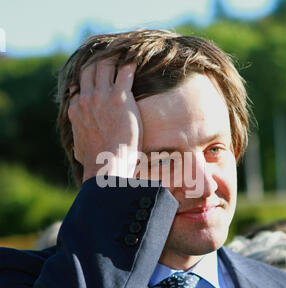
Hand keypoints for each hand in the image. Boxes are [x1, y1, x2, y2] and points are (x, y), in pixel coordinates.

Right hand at [68, 57, 142, 182]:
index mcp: (76, 108)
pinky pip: (125, 71)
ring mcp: (101, 96)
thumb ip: (77, 142)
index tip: (98, 71)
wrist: (107, 165)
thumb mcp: (79, 149)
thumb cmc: (97, 161)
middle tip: (113, 55)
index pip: (79, 83)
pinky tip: (136, 58)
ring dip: (115, 57)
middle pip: (90, 68)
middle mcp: (86, 98)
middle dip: (100, 59)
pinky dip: (131, 62)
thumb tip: (77, 148)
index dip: (89, 74)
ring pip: (105, 64)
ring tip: (125, 52)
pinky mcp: (119, 97)